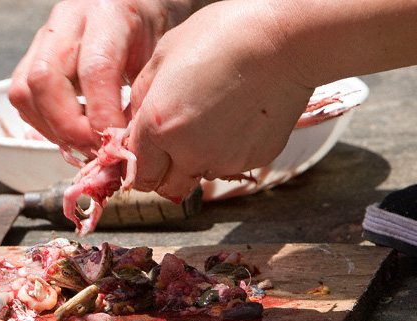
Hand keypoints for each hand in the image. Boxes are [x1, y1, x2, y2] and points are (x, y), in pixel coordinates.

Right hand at [9, 0, 196, 155]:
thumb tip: (124, 146)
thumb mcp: (158, 58)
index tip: (114, 144)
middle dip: (68, 127)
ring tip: (82, 142)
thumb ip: (141, 97)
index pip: (94, 70)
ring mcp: (44, 38)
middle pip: (44, 79)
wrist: (136, 5)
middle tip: (94, 149)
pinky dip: (42, 122)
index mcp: (108, 16)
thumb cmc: (151, 34)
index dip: (101, 116)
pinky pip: (21, 97)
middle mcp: (68, 21)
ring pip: (23, 91)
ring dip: (51, 128)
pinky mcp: (32, 56)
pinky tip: (70, 130)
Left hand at [128, 0, 314, 199]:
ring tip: (212, 121)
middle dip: (164, 173)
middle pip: (165, 188)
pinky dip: (228, 151)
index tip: (147, 151)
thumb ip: (142, 96)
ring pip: (199, 177)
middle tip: (174, 145)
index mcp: (158, 127)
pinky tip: (237, 117)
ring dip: (197, 161)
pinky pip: (230, 165)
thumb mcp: (164, 55)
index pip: (137, 172)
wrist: (283, 39)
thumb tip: (133, 122)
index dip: (140, 162)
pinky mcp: (254, 160)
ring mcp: (224, 160)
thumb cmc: (223, 36)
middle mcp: (188, 152)